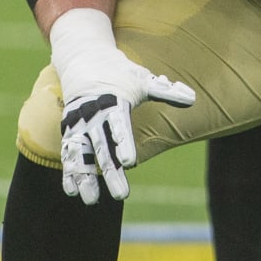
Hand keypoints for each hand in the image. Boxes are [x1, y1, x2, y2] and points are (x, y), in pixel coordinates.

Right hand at [59, 73, 195, 204]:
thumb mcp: (143, 79)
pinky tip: (73, 191)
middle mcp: (93, 116)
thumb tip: (192, 98)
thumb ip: (166, 92)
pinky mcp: (70, 131)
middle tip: (122, 195)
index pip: (119, 127)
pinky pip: (68, 154)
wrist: (83, 59)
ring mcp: (78, 125)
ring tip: (91, 200)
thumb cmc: (120, 73)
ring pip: (80, 155)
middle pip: (102, 148)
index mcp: (112, 103)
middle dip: (110, 172)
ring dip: (84, 178)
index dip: (123, 145)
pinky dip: (69, 172)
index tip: (129, 163)